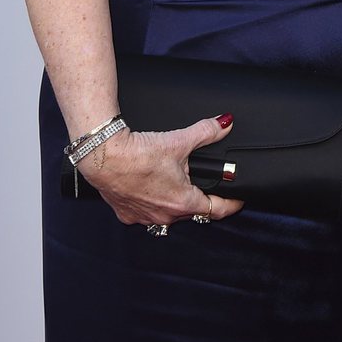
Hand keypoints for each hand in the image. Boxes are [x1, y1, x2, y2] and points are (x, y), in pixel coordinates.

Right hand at [77, 113, 243, 224]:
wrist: (103, 157)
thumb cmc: (137, 154)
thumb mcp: (180, 139)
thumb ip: (207, 132)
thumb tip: (224, 124)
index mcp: (182, 202)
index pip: (216, 210)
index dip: (230, 204)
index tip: (238, 200)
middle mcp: (163, 216)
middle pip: (192, 211)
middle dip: (200, 197)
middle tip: (204, 181)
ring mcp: (144, 217)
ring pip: (168, 213)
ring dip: (175, 200)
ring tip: (176, 181)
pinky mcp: (126, 214)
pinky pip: (146, 212)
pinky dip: (153, 200)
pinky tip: (151, 186)